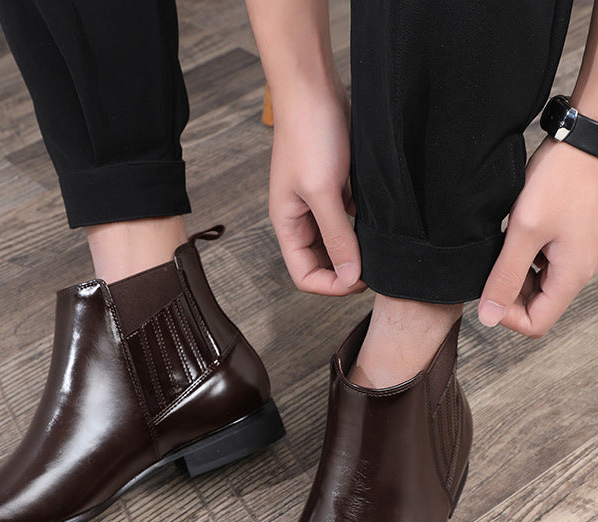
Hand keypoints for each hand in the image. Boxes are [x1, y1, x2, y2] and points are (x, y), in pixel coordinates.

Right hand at [268, 80, 364, 295]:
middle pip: (322, 263)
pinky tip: (381, 217)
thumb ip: (337, 236)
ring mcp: (320, 204)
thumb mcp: (323, 192)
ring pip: (339, 242)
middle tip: (377, 263)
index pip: (305, 275)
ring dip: (358, 247)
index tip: (361, 277)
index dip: (332, 284)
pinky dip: (365, 224)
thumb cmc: (309, 136)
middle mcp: (302, 220)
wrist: (313, 89)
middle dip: (347, 269)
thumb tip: (350, 275)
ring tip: (381, 243)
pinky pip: (351, 218)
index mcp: (288, 226)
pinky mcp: (337, 188)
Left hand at [478, 137, 597, 336]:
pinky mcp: (569, 240)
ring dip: (514, 274)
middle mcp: (577, 270)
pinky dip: (523, 257)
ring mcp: (575, 255)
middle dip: (508, 294)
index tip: (488, 291)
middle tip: (491, 266)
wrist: (584, 141)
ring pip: (537, 285)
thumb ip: (505, 276)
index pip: (535, 324)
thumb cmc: (562, 178)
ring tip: (503, 246)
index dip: (506, 316)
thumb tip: (489, 316)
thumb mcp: (524, 231)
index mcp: (571, 275)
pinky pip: (542, 263)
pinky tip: (514, 235)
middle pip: (536, 307)